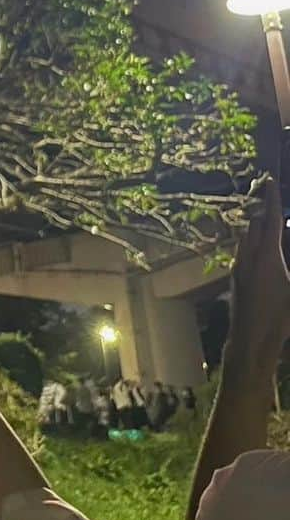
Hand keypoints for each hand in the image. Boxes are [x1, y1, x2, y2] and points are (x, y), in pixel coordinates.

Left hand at [228, 176, 289, 361]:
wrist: (250, 339)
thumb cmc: (281, 319)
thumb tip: (285, 254)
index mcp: (268, 257)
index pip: (271, 220)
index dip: (272, 198)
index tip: (270, 180)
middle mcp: (249, 257)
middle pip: (256, 224)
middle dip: (265, 210)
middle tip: (271, 196)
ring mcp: (239, 266)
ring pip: (246, 237)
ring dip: (257, 227)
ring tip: (268, 221)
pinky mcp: (235, 277)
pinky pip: (242, 251)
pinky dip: (252, 243)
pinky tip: (258, 249)